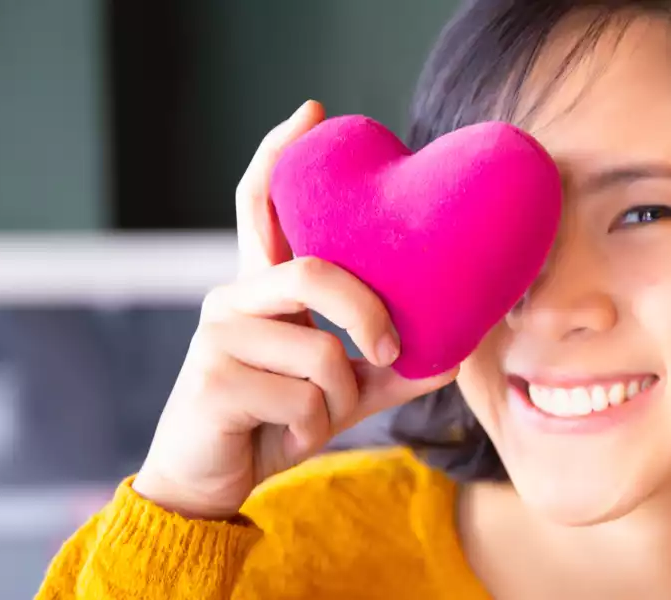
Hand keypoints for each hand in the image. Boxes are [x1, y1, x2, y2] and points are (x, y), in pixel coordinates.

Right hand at [131, 100, 456, 519]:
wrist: (214, 481)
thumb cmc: (278, 420)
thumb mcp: (344, 390)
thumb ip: (391, 367)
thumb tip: (460, 349)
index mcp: (263, 290)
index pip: (261, 206)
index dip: (280, 156)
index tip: (312, 111)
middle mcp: (233, 299)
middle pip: (312, 273)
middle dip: (366, 313)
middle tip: (391, 348)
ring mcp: (216, 337)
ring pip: (318, 353)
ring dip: (335, 400)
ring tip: (311, 418)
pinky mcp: (210, 380)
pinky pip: (302, 399)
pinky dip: (313, 428)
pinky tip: (284, 437)